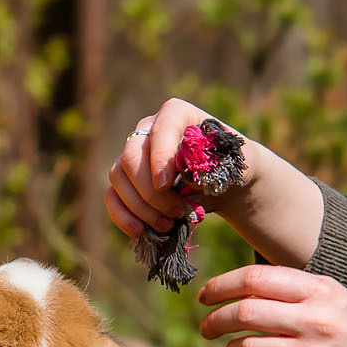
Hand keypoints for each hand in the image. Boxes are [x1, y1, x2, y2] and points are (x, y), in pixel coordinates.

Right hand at [105, 98, 226, 238]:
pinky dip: (122, 215)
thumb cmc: (231, 167)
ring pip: (118, 177)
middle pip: (132, 156)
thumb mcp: (234, 162)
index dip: (159, 156)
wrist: (225, 184)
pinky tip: (140, 231)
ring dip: (140, 207)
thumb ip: (214, 164)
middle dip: (150, 191)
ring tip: (167, 225)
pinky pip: (112, 195)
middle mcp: (148, 129)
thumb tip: (186, 176)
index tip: (164, 184)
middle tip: (177, 212)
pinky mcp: (126, 180)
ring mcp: (133, 154)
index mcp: (176, 114)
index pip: (161, 129)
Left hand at [196, 264, 346, 346]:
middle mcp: (316, 313)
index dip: (222, 284)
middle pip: (245, 309)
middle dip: (215, 317)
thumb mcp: (336, 298)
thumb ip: (297, 292)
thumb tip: (246, 290)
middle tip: (205, 325)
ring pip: (249, 344)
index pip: (256, 277)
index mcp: (320, 287)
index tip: (206, 294)